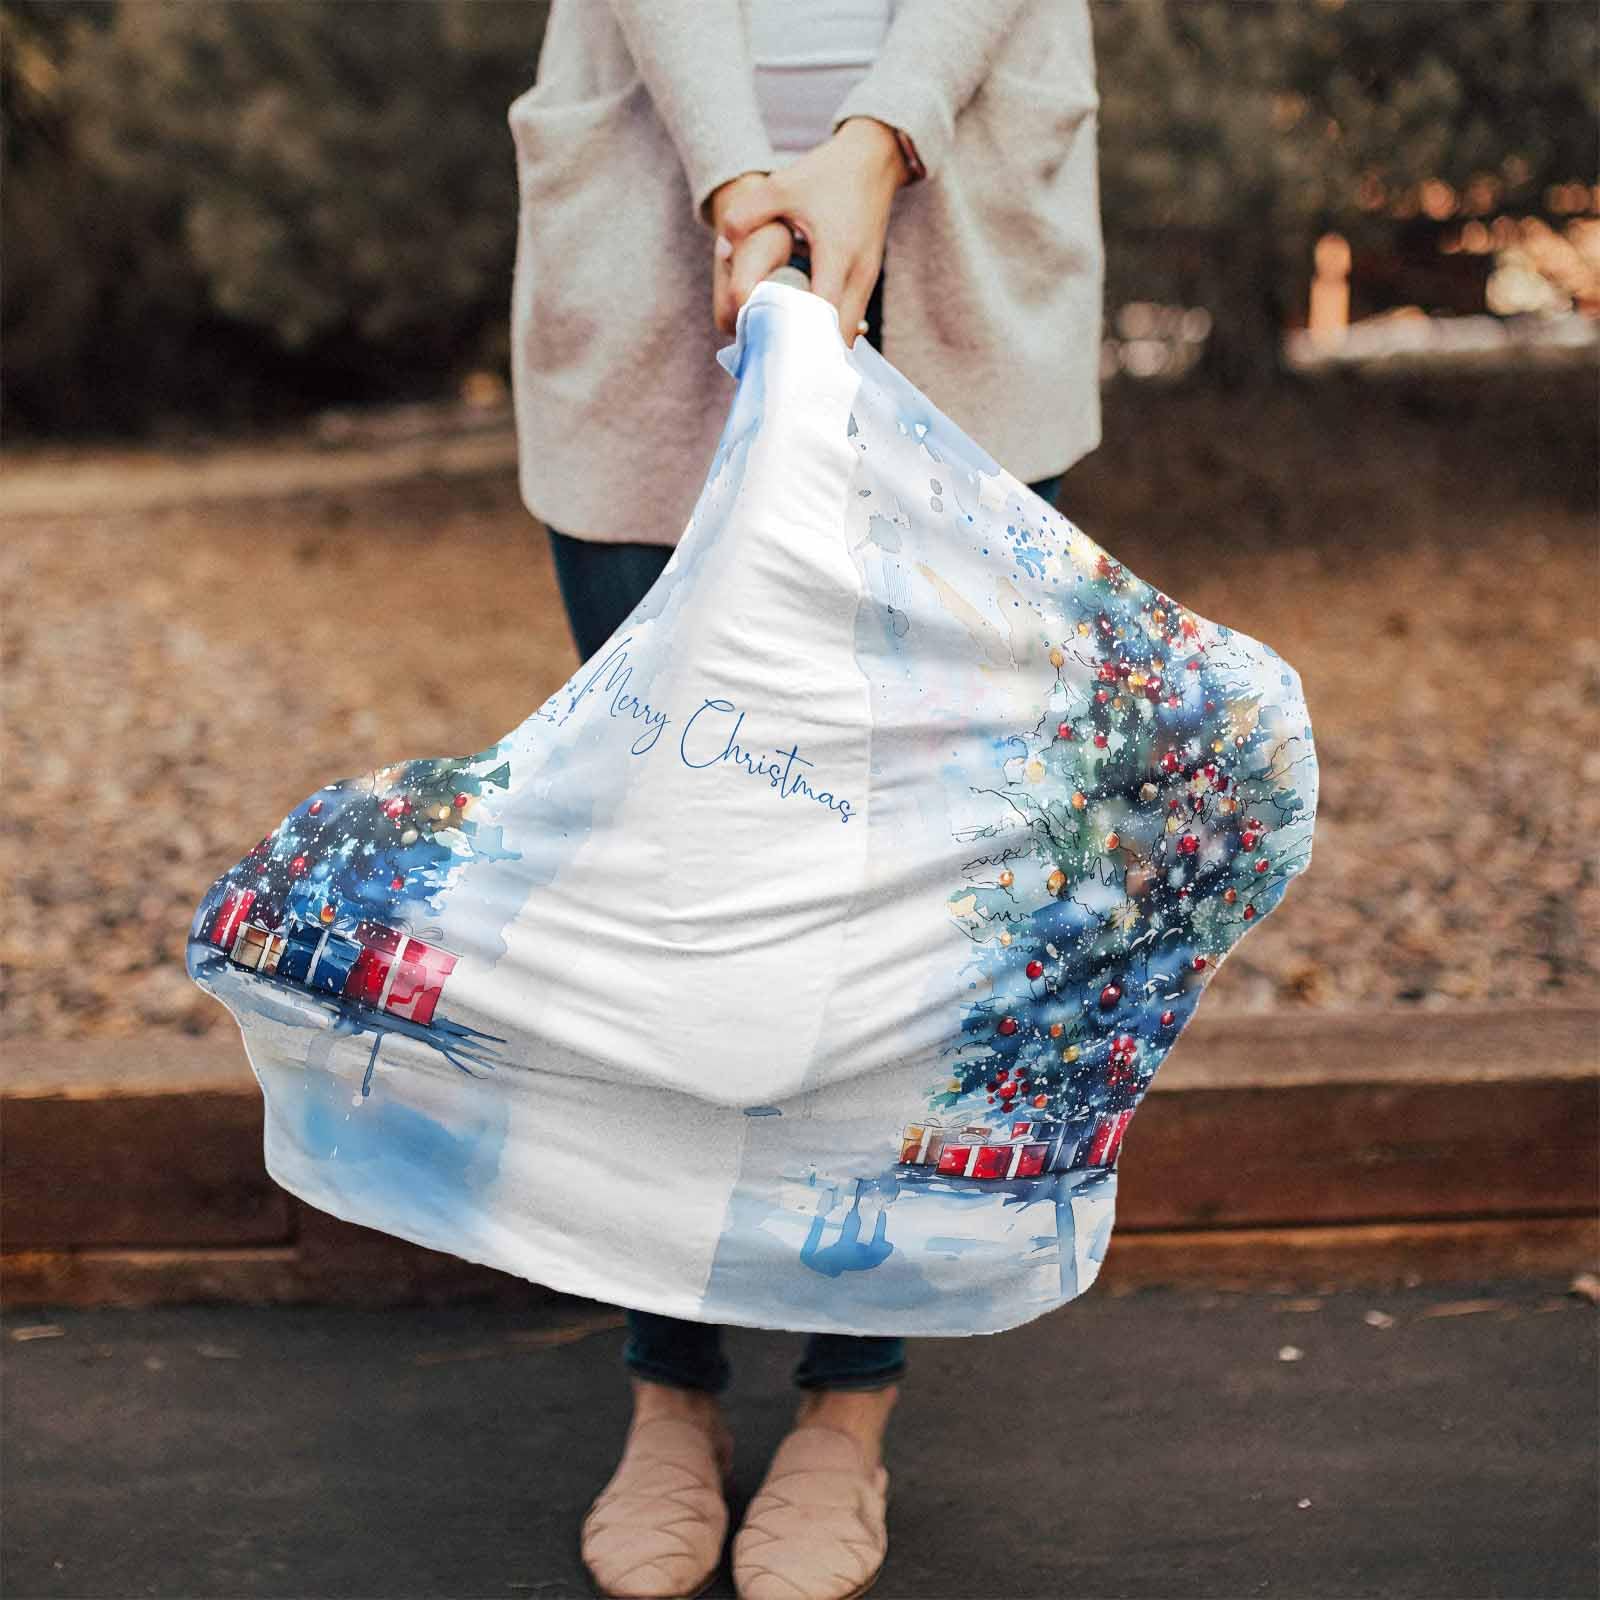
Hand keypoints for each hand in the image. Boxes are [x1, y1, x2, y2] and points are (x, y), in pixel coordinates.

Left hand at [713, 118, 910, 343]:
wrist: (874, 159)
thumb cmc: (827, 173)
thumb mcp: (782, 186)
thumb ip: (746, 215)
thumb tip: (722, 249)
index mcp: (837, 256)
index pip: (822, 317)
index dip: (798, 339)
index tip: (771, 349)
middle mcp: (858, 275)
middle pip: (838, 337)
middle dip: (809, 352)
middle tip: (774, 357)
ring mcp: (867, 280)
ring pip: (846, 332)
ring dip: (819, 342)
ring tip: (785, 346)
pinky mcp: (867, 280)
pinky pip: (849, 318)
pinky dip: (828, 329)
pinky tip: (802, 328)